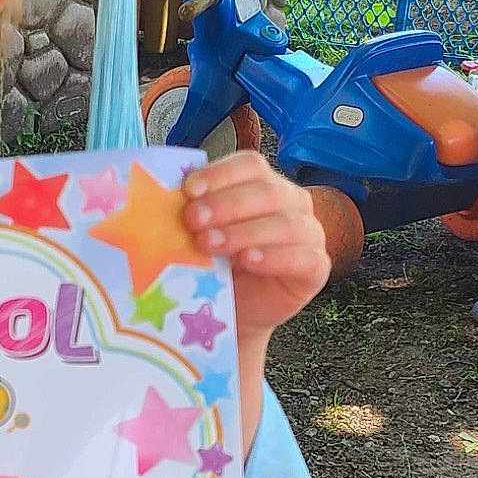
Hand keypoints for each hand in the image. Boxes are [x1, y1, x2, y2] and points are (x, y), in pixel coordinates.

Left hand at [182, 152, 329, 345]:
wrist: (233, 312)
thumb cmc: (214, 267)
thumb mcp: (199, 235)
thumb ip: (192, 214)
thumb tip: (160, 197)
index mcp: (264, 184)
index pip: (249, 165)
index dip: (220, 174)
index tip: (188, 190)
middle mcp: (291, 202)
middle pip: (265, 191)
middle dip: (226, 204)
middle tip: (193, 220)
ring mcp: (309, 234)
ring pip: (284, 223)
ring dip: (243, 232)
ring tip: (210, 244)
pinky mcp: (316, 267)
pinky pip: (302, 258)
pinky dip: (273, 257)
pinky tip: (247, 260)